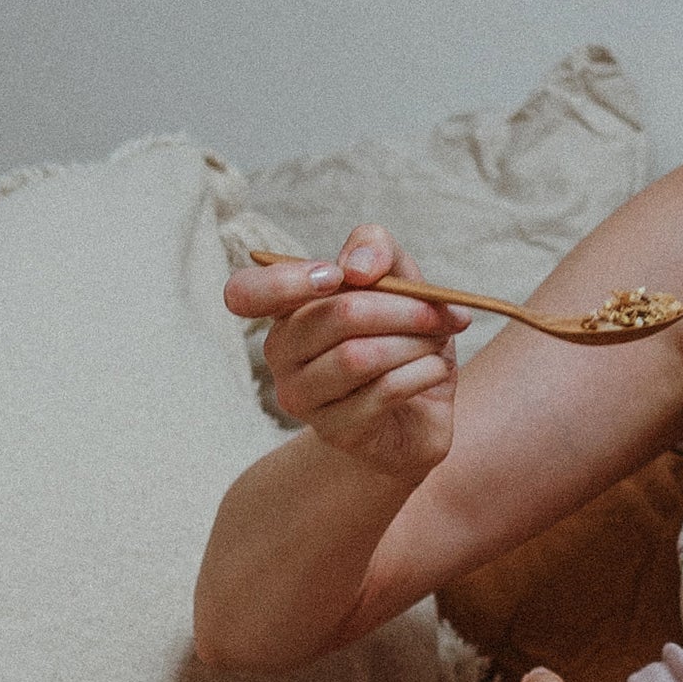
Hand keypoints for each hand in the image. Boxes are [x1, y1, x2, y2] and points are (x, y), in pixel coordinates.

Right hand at [224, 224, 468, 483]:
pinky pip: (383, 391)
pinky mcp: (335, 431)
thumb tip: (356, 268)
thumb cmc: (400, 338)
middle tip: (438, 312)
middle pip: (337, 316)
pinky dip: (423, 372)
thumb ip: (377, 250)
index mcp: (285, 310)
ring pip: (359, 357)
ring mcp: (301, 397)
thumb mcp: (399, 281)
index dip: (288, 280)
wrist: (420, 412)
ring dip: (414, 342)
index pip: (245, 293)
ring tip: (437, 341)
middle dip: (401, 308)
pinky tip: (435, 369)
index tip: (339, 276)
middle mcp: (280, 354)